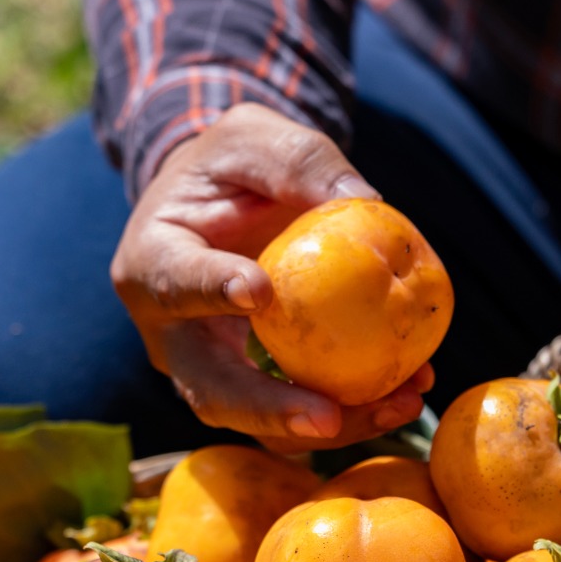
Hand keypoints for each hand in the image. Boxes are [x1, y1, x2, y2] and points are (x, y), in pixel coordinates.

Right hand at [110, 102, 431, 450]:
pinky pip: (299, 411)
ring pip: (258, 419)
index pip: (176, 282)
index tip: (259, 292)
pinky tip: (409, 394)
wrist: (221, 202)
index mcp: (152, 261)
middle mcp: (171, 333)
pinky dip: (354, 410)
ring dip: (329, 424)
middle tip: (326, 414)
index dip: (212, 292)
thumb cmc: (233, 165)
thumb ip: (299, 160)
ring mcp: (211, 369)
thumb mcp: (257, 137)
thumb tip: (367, 202)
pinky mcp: (254, 385)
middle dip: (269, 410)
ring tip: (398, 405)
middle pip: (211, 388)